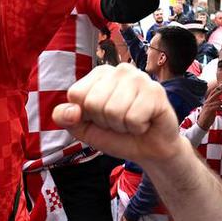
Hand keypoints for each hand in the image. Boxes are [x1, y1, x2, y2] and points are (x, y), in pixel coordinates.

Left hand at [52, 63, 184, 163]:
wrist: (150, 150)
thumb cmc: (117, 135)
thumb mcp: (84, 129)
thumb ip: (66, 118)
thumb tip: (71, 111)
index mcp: (99, 74)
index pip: (76, 94)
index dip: (86, 115)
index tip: (102, 117)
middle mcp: (119, 70)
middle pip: (94, 103)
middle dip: (105, 122)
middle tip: (120, 121)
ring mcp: (139, 77)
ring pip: (113, 111)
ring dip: (122, 126)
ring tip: (132, 122)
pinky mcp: (155, 91)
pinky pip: (133, 118)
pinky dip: (137, 128)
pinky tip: (145, 122)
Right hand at [195, 81, 221, 129]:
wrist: (202, 124)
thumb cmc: (208, 117)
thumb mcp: (212, 109)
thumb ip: (215, 104)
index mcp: (208, 100)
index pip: (213, 91)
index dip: (219, 87)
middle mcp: (207, 101)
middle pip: (215, 93)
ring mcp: (208, 105)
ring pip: (219, 101)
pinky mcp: (209, 110)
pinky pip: (218, 107)